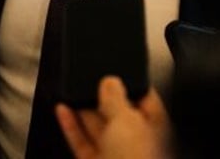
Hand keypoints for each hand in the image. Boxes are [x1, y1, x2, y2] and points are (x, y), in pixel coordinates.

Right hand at [55, 76, 171, 158]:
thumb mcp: (127, 120)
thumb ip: (116, 97)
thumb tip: (110, 81)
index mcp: (156, 128)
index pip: (144, 97)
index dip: (128, 82)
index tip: (112, 70)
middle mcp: (136, 142)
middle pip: (117, 111)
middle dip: (102, 95)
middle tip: (88, 78)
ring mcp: (114, 155)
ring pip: (97, 126)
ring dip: (83, 108)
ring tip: (71, 89)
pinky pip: (80, 141)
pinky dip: (70, 125)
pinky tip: (63, 109)